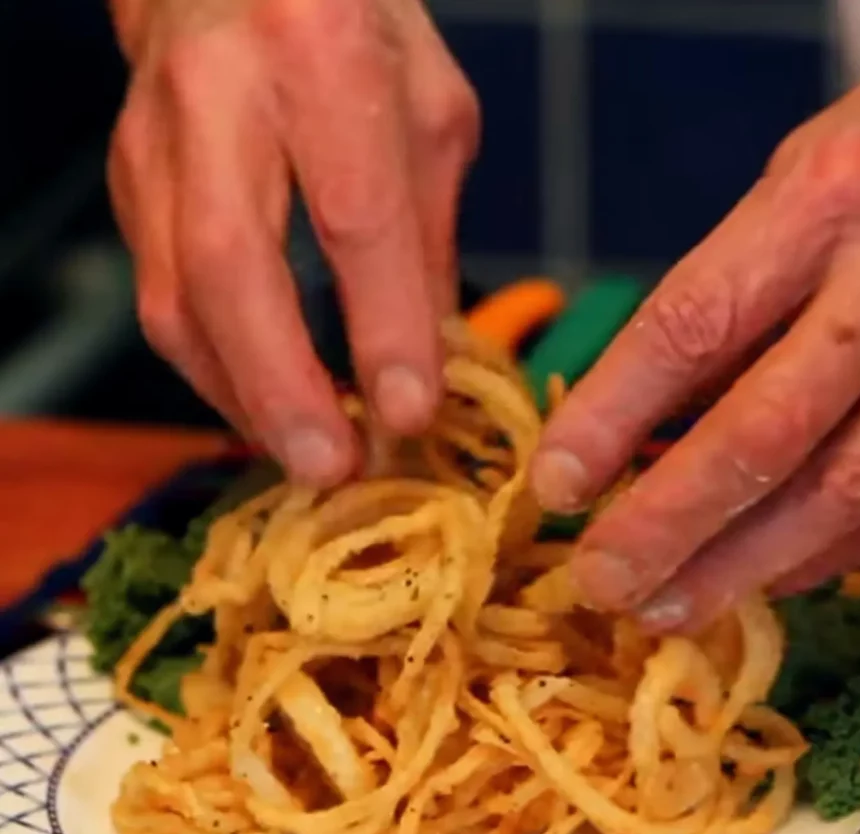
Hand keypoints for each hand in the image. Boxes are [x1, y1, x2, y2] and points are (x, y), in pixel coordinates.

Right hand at [107, 0, 478, 483]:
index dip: (384, 329)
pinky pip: (163, 299)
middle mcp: (219, 96)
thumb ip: (429, 233)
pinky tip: (262, 409)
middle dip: (284, 387)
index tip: (412, 413)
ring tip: (304, 458)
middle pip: (231, 266)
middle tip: (333, 467)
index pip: (354, 217)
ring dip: (242, 397)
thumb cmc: (353, 31)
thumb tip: (430, 357)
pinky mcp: (130, 185)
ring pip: (177, 298)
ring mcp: (157, 144)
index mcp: (321, 56)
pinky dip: (217, 371)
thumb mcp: (431, 112)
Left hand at [531, 18, 859, 630]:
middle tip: (597, 581)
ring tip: (663, 612)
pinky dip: (817, 557)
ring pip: (834, 498)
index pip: (693, 326)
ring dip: (735, 569)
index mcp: (832, 200)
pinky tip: (760, 581)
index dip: (611, 416)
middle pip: (761, 436)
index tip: (556, 481)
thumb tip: (648, 403)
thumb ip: (736, 282)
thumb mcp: (811, 168)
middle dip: (665, 524)